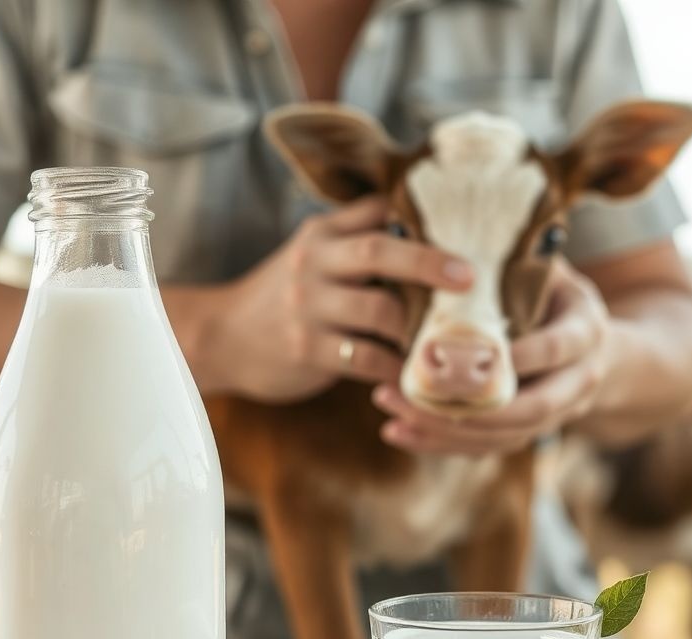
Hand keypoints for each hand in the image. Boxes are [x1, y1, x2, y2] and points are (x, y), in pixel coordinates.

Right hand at [208, 195, 472, 402]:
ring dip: (419, 326)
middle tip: (470, 278)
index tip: (465, 232)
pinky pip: (365, 358)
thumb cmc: (283, 300)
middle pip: (380, 251)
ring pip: (380, 309)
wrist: (221, 338)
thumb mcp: (311, 258)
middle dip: (431, 262)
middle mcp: (314, 264)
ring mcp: (308, 308)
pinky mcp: (306, 350)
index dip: (420, 219)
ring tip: (447, 339)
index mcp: (322, 235)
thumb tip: (433, 243)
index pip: (377, 211)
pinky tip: (411, 374)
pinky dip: (395, 367)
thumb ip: (356, 244)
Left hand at [373, 260, 612, 454]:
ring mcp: (555, 415)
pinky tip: (399, 432)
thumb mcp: (549, 271)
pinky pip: (485, 448)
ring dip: (446, 431)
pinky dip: (440, 444)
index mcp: (586, 332)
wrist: (591, 347)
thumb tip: (460, 229)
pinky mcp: (525, 433)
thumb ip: (517, 263)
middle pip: (530, 409)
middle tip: (412, 392)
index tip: (477, 352)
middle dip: (471, 408)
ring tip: (393, 414)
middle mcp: (578, 381)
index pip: (556, 348)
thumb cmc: (555, 295)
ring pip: (504, 436)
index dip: (521, 355)